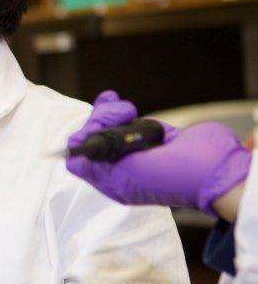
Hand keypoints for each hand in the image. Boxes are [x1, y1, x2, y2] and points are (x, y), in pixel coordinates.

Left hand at [67, 91, 251, 215]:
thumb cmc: (169, 177)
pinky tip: (119, 103)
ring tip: (127, 112)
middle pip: (92, 136)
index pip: (81, 159)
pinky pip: (122, 117)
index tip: (92, 133)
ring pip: (105, 123)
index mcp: (112, 180)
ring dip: (109, 112)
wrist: (212, 165)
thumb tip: (72, 159)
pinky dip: (115, 107)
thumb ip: (96, 166)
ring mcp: (134, 147)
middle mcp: (121, 164)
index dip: (82, 142)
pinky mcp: (148, 132)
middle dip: (99, 121)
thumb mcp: (126, 177)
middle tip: (117, 118)